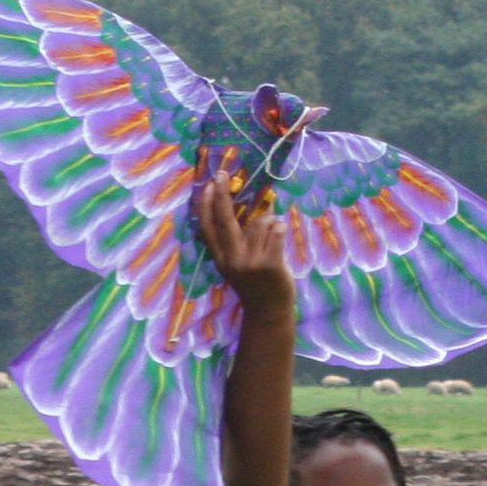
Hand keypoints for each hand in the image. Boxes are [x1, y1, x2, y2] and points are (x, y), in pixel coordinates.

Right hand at [195, 172, 288, 306]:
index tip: (208, 184)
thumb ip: (233, 241)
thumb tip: (239, 206)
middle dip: (223, 194)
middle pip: (225, 219)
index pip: (207, 227)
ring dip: (269, 221)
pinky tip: (280, 235)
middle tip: (222, 173)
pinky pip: (276, 229)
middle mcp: (232, 259)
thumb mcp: (235, 264)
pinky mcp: (270, 264)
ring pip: (260, 222)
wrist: (267, 312)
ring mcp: (250, 262)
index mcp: (221, 258)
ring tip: (272, 236)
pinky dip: (280, 226)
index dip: (206, 204)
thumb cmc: (254, 284)